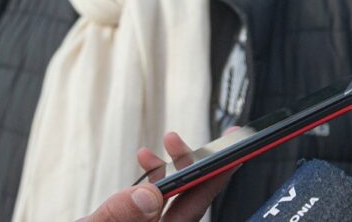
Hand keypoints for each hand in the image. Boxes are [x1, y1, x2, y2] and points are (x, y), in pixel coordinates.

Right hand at [79, 131, 237, 221]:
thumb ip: (117, 215)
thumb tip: (148, 195)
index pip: (195, 206)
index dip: (216, 178)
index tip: (234, 153)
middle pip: (192, 198)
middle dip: (199, 164)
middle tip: (208, 138)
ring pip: (175, 196)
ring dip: (173, 167)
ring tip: (165, 142)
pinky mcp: (141, 221)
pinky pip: (155, 200)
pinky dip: (153, 177)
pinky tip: (145, 159)